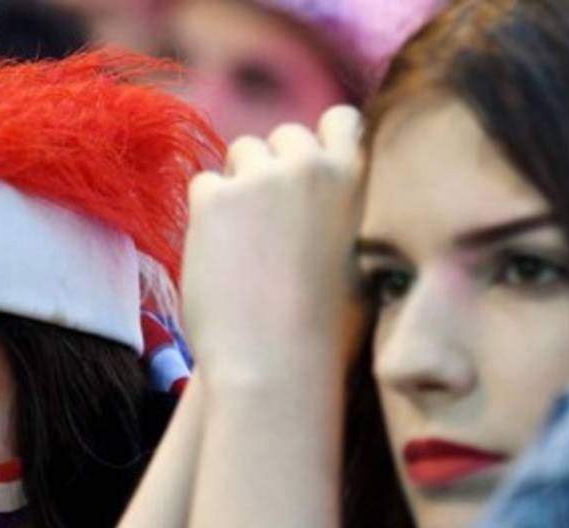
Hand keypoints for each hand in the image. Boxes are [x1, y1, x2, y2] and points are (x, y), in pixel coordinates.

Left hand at [181, 106, 364, 387]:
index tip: (305, 176)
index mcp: (358, 178)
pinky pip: (203, 185)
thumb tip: (341, 193)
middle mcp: (311, 165)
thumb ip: (352, 213)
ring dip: (238, 185)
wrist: (276, 365)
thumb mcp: (364, 263)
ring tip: (244, 243)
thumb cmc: (326, 333)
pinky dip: (206, 215)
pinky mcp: (214, 199)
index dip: (319, 143)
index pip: (340, 120)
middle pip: (285, 136)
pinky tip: (220, 257)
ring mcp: (260, 177)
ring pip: (240, 153)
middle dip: (273, 167)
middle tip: (268, 223)